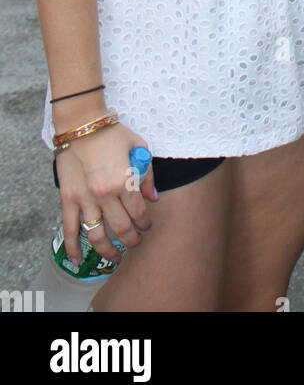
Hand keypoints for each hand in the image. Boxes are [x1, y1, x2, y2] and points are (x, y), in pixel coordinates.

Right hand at [55, 123, 156, 265]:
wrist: (81, 124)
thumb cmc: (112, 134)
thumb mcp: (138, 147)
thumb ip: (147, 175)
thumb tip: (153, 198)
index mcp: (124, 181)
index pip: (139, 213)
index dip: (146, 223)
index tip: (148, 226)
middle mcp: (105, 194)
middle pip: (121, 229)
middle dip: (132, 240)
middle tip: (136, 242)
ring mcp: (85, 199)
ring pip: (97, 235)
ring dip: (108, 250)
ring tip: (116, 256)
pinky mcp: (68, 200)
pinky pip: (69, 229)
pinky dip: (73, 247)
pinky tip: (78, 260)